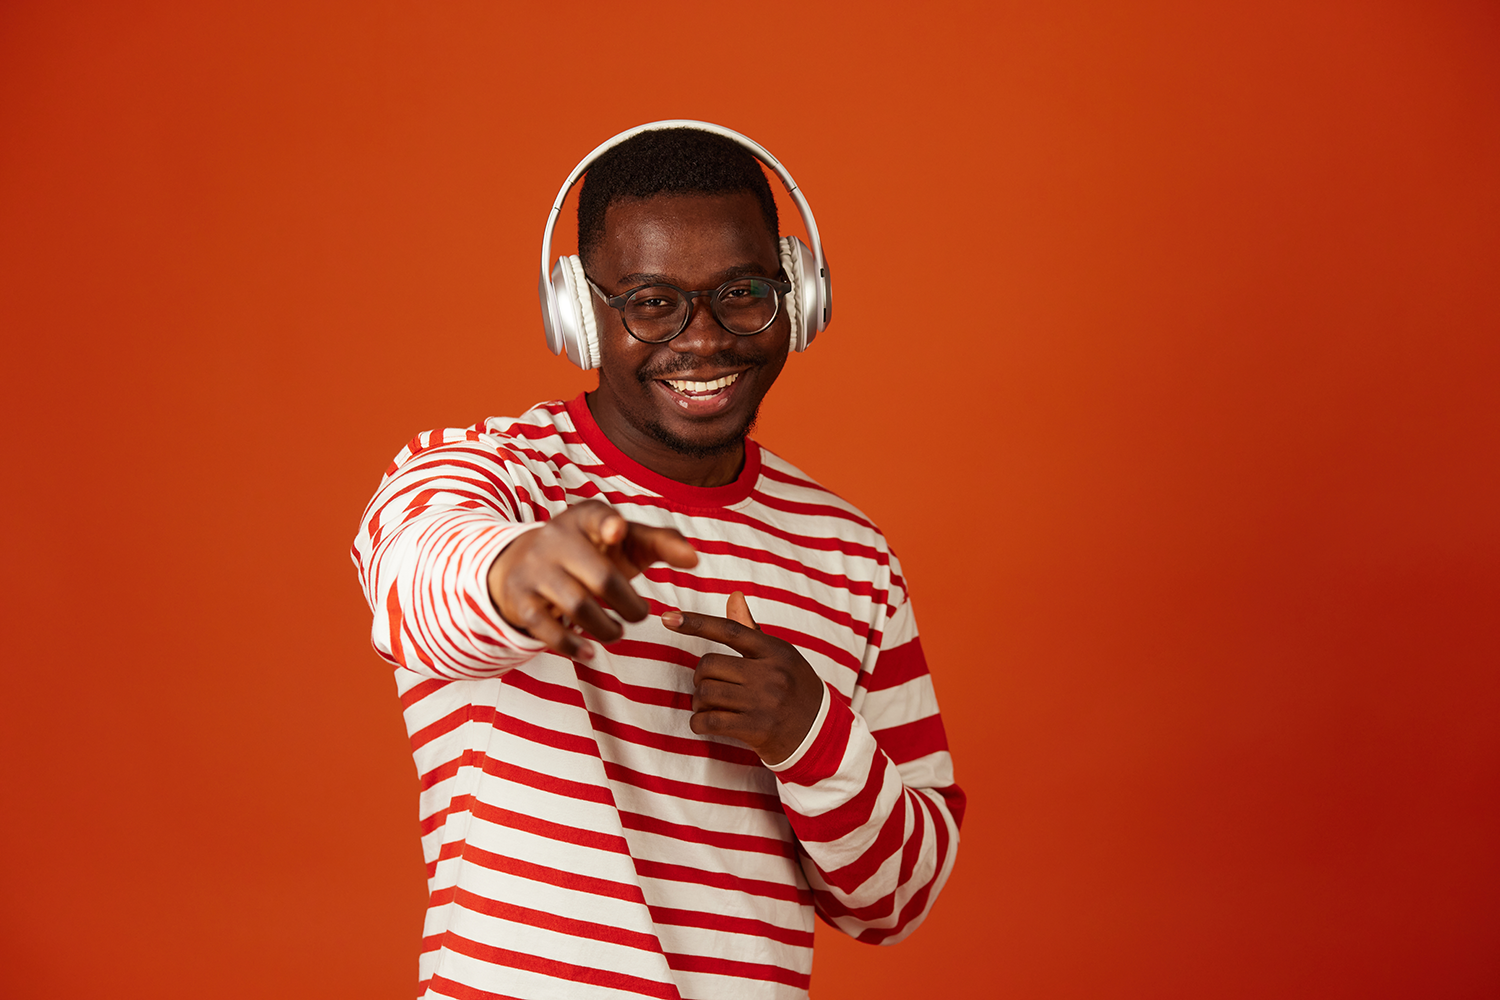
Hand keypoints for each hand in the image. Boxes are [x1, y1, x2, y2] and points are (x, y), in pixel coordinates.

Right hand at [488, 499, 697, 659]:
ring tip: (617, 631)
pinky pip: (548, 629)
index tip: (618, 530)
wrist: (521, 563)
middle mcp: (556, 540)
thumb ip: (662, 542)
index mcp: (584, 519)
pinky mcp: (521, 600)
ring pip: (577, 606)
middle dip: (628, 604)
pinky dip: (572, 645)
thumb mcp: (623, 541)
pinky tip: (589, 652)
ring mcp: (535, 570)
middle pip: (600, 577)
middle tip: (640, 614)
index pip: (597, 516)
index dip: (608, 523)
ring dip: (606, 628)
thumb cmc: (590, 552)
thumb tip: (695, 560)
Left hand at [662, 592, 824, 765]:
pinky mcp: (756, 728)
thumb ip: (752, 629)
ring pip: (705, 692)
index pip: (730, 630)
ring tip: (708, 705)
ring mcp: (764, 702)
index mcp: (776, 650)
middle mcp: (771, 673)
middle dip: (700, 677)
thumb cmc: (794, 690)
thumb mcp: (780, 656)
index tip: (668, 617)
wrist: (820, 734)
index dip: (696, 622)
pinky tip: (705, 723)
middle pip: (709, 664)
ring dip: (698, 701)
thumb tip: (734, 596)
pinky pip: (709, 721)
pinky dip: (698, 722)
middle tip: (708, 686)